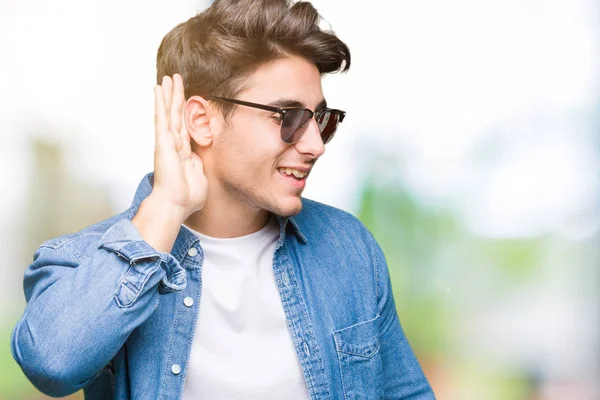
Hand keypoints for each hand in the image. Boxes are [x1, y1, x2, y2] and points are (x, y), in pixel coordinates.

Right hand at [151, 74, 207, 221]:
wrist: (176, 204)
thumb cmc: (187, 197)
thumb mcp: (200, 177)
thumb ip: (198, 166)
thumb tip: (198, 162)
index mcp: (183, 152)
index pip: (184, 126)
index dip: (184, 112)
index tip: (184, 99)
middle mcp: (174, 144)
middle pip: (176, 114)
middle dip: (176, 96)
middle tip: (175, 79)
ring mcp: (167, 141)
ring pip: (168, 111)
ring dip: (168, 94)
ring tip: (167, 78)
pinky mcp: (162, 141)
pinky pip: (161, 117)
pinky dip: (159, 101)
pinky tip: (158, 88)